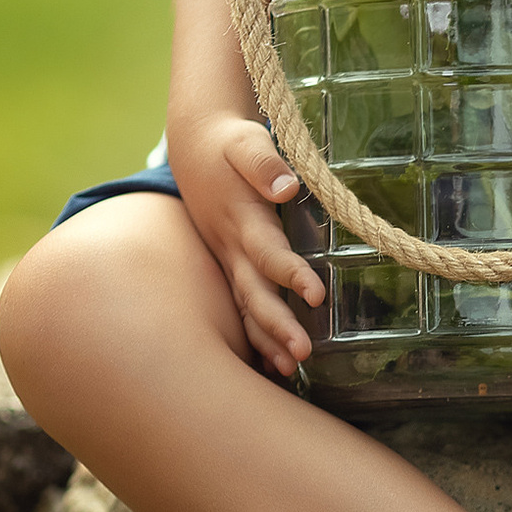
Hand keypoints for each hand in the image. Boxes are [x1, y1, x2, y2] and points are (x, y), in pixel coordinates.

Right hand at [167, 112, 324, 377]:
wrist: (194, 147)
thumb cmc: (228, 143)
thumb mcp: (245, 141)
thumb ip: (263, 162)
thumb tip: (287, 188)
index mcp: (242, 219)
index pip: (268, 253)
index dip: (291, 274)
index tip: (317, 294)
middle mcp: (232, 247)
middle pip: (254, 294)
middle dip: (277, 327)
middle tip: (303, 356)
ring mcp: (228, 260)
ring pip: (246, 307)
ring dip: (266, 340)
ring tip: (292, 370)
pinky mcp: (230, 264)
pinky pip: (242, 306)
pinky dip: (255, 336)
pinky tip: (273, 363)